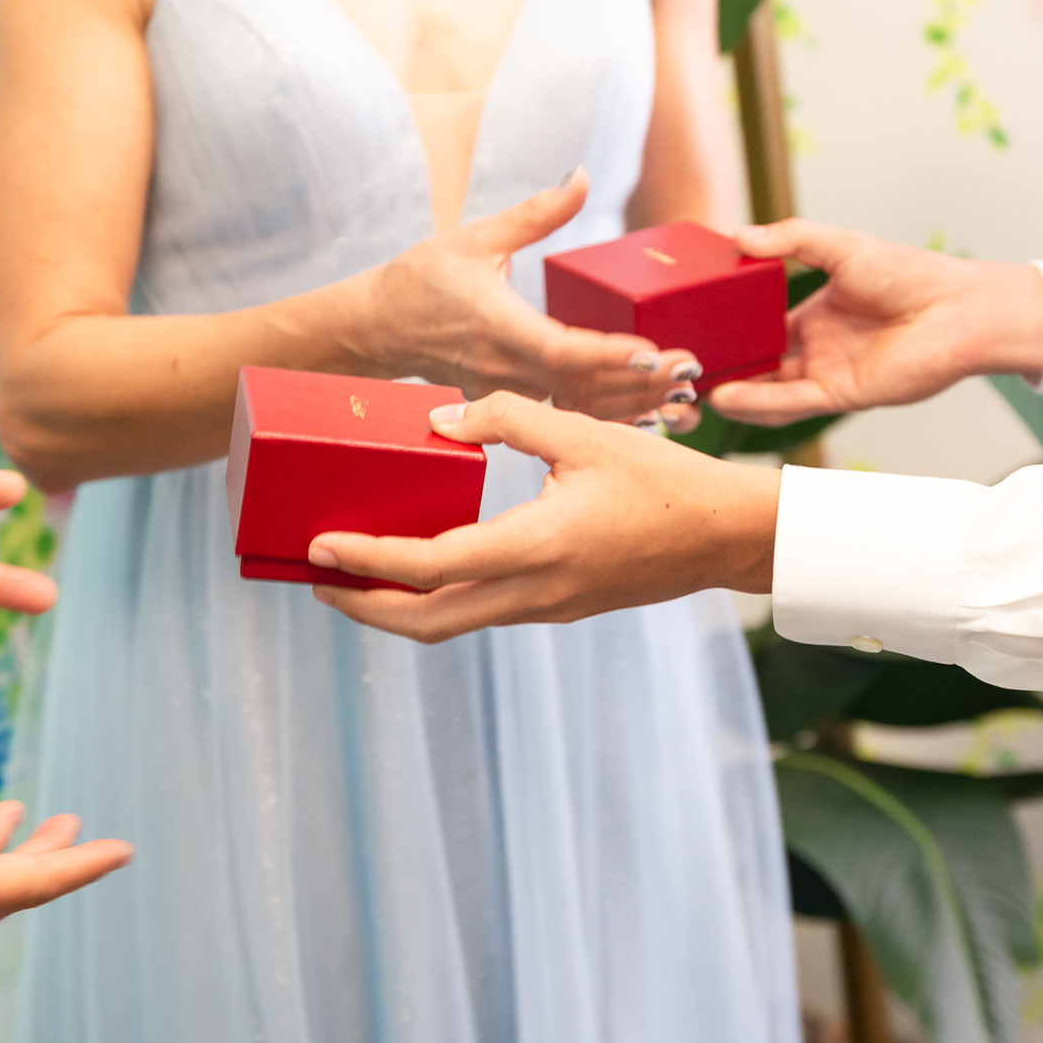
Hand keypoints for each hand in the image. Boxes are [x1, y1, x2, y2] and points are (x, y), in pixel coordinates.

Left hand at [306, 392, 779, 641]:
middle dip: (362, 606)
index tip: (320, 545)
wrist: (728, 537)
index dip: (367, 559)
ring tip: (353, 576)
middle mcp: (534, 592)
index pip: (429, 566)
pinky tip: (421, 566)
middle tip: (315, 579)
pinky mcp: (558, 606)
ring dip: (396, 607)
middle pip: (425, 621)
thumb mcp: (585, 433)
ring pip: (451, 624)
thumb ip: (508, 418)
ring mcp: (546, 607)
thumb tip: (439, 420)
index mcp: (537, 548)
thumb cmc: (664, 480)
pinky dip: (436, 599)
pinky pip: (481, 612)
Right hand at [345, 169, 704, 427]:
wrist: (375, 328)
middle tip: (691, 373)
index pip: (561, 349)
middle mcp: (504, 367)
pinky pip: (565, 413)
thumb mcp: (476, 235)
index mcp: (498, 325)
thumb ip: (536, 212)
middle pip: (582, 386)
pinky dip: (607, 414)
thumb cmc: (420, 279)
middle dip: (639, 383)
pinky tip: (647, 412)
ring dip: (632, 404)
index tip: (651, 352)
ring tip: (683, 396)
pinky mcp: (508, 399)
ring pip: (578, 407)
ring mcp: (506, 389)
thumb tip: (581, 174)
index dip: (607, 355)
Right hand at [706, 221, 1042, 425]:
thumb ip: (790, 240)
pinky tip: (726, 397)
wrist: (960, 310)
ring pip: (766, 388)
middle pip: (757, 360)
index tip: (690, 321)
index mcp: (814, 314)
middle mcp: (815, 348)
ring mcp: (826, 374)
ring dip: (731, 387)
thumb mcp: (841, 246)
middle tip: (677, 360)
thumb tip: (738, 235)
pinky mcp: (840, 396)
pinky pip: (789, 404)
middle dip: (721, 362)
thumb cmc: (910, 273)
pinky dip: (757, 403)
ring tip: (691, 385)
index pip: (759, 325)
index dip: (728, 326)